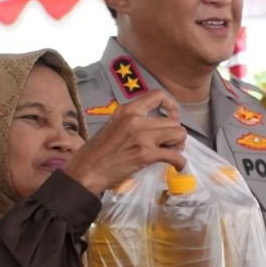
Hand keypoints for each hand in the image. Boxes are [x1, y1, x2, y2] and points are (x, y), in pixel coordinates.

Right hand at [64, 91, 186, 194]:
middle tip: (170, 145)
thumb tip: (156, 128)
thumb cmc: (96, 152)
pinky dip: (180, 162)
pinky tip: (176, 166)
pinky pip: (176, 155)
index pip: (158, 95)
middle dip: (175, 134)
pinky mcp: (146, 153)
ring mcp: (142, 136)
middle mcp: (135, 119)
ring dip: (178, 145)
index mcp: (127, 110)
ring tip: (170, 153)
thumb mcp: (114, 126)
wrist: (85, 171)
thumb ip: (134, 122)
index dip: (171, 107)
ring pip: (179, 134)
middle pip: (173, 121)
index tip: (172, 118)